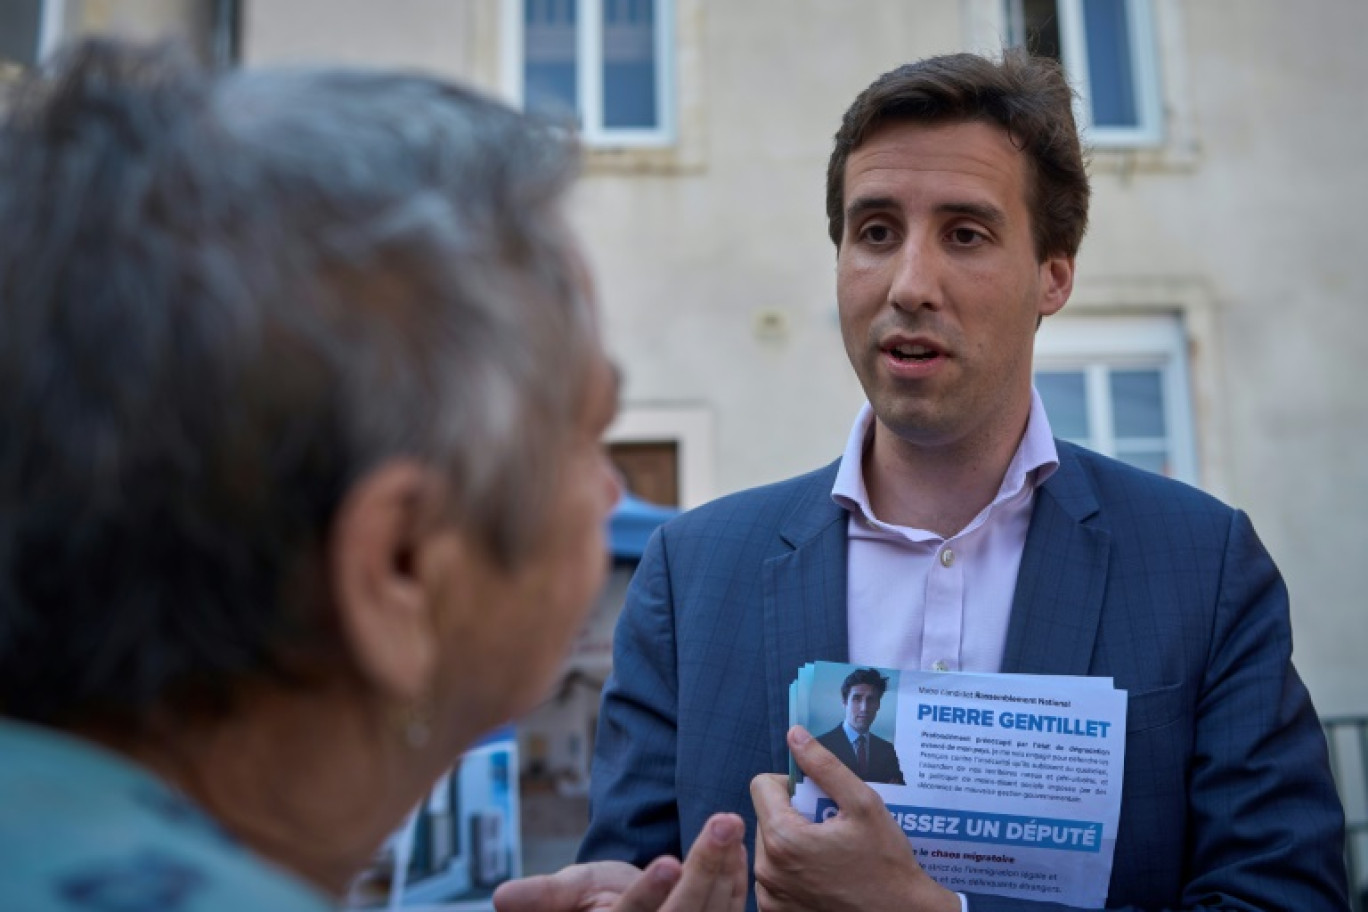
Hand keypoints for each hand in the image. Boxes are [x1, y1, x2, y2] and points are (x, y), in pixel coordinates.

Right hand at [492, 812, 747, 911]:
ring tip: (730, 822)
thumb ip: (542, 897)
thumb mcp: (566, 894)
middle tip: (722, 821)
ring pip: (713, 910)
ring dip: (725, 865)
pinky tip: (737, 844)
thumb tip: (499, 898)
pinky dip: (735, 877)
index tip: (668, 861)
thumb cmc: (592, 903)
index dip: (649, 892)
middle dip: (705, 869)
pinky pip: (729, 909)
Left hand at [750, 726, 959, 911]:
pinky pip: (773, 876)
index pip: (761, 786)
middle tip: (830, 826)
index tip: (817, 796)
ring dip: (791, 842)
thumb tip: (795, 735)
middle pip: (765, 816)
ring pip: (768, 846)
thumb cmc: (886, 863)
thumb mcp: (863, 804)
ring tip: (829, 852)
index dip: (790, 783)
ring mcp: (770, 895)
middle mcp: (767, 870)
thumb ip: (825, 766)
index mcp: (782, 838)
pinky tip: (822, 874)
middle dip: (793, 814)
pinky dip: (792, 870)